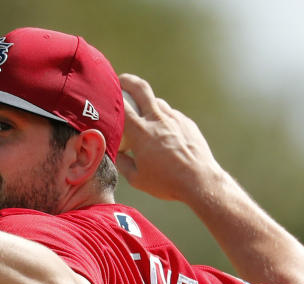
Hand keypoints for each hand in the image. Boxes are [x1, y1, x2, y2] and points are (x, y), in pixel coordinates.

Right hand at [116, 73, 224, 204]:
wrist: (200, 182)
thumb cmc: (166, 183)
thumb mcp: (136, 178)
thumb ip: (122, 162)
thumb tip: (115, 153)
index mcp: (141, 132)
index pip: (121, 105)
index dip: (111, 95)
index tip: (104, 93)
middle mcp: (158, 120)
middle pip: (141, 88)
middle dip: (128, 80)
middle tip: (120, 81)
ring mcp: (175, 119)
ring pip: (157, 102)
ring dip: (147, 104)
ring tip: (142, 117)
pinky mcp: (187, 123)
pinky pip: (171, 115)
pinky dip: (162, 119)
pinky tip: (162, 133)